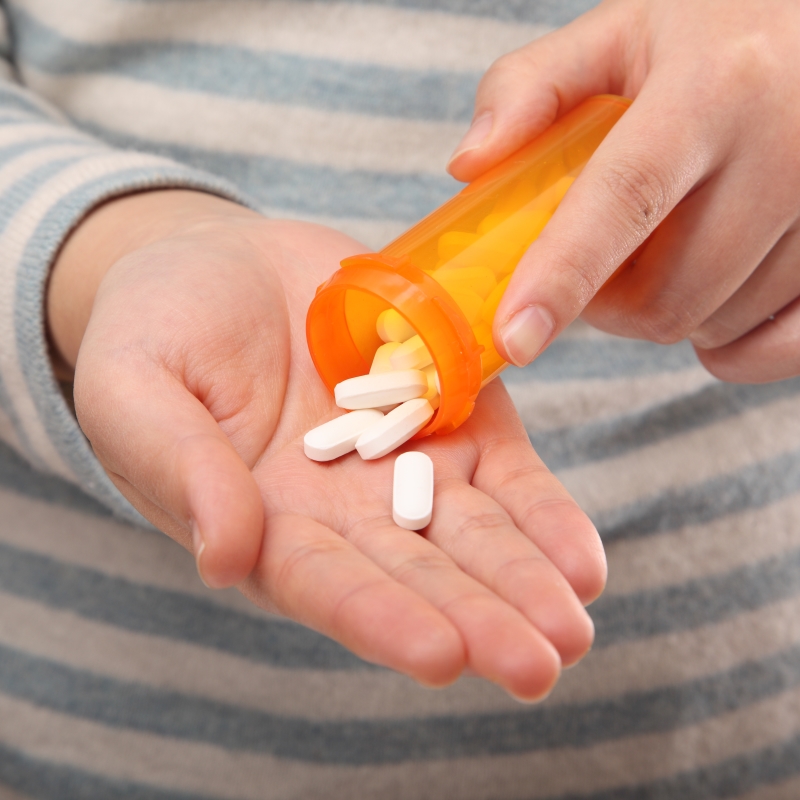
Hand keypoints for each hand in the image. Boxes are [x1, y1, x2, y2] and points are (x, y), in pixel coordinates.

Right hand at [48, 190, 604, 699]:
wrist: (223, 266)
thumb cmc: (158, 329)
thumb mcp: (135, 388)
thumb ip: (179, 467)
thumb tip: (225, 558)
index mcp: (266, 524)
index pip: (326, 585)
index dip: (381, 619)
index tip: (440, 654)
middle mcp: (345, 513)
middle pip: (418, 576)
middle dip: (478, 620)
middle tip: (538, 666)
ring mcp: (407, 465)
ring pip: (474, 536)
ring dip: (525, 580)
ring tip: (574, 624)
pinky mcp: (452, 414)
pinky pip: (505, 472)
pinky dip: (543, 512)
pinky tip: (581, 557)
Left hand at [448, 0, 799, 382]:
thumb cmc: (718, 38)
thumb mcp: (622, 33)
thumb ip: (531, 87)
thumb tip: (468, 164)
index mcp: (713, 87)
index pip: (624, 197)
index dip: (562, 276)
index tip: (515, 339)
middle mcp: (788, 148)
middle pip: (664, 294)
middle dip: (610, 302)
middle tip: (608, 258)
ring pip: (713, 323)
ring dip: (667, 311)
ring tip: (672, 249)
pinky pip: (775, 350)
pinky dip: (729, 346)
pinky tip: (718, 294)